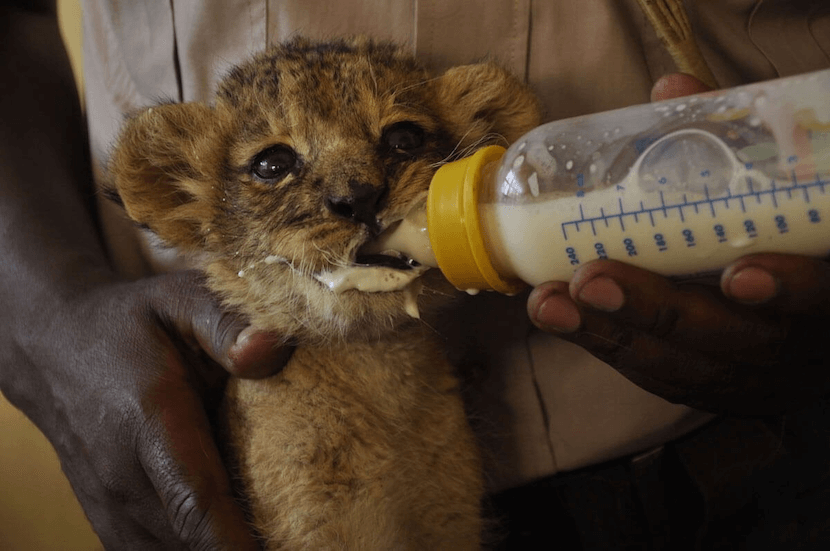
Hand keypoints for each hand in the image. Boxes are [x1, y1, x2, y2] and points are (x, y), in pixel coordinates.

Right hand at [1, 271, 290, 549]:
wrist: (56, 347)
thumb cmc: (131, 322)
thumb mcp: (178, 299)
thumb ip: (225, 323)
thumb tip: (273, 349)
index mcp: (149, 421)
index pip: (196, 501)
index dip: (236, 542)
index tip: (284, 549)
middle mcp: (124, 478)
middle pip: (192, 542)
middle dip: (249, 546)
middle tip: (309, 536)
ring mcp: (112, 508)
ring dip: (222, 548)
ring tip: (282, 534)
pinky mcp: (113, 523)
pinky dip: (198, 548)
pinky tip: (236, 533)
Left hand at [526, 74, 829, 414]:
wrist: (813, 328)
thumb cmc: (797, 246)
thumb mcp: (787, 198)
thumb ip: (737, 146)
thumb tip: (672, 87)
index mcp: (827, 296)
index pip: (823, 298)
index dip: (787, 290)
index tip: (741, 273)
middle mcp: (790, 343)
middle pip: (730, 340)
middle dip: (657, 311)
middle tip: (592, 280)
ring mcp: (746, 374)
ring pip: (680, 365)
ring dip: (610, 333)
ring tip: (552, 303)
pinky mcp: (704, 386)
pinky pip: (655, 374)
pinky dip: (606, 345)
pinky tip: (561, 318)